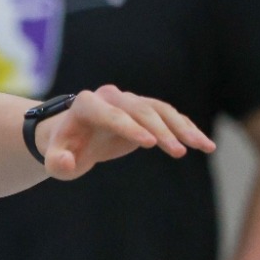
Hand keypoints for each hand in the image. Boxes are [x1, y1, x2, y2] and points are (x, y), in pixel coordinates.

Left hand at [34, 85, 215, 179]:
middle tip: (177, 152)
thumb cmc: (63, 151)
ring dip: (183, 128)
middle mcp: (110, 97)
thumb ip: (56, 162)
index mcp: (86, 105)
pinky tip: (205, 145)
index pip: (111, 115)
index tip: (150, 144)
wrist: (72, 139)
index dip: (130, 128)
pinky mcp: (146, 110)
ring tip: (204, 147)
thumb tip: (66, 161)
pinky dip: (187, 129)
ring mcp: (130, 101)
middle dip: (161, 130)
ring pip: (161, 110)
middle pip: (140, 111)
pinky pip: (170, 116)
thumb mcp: (55, 161)